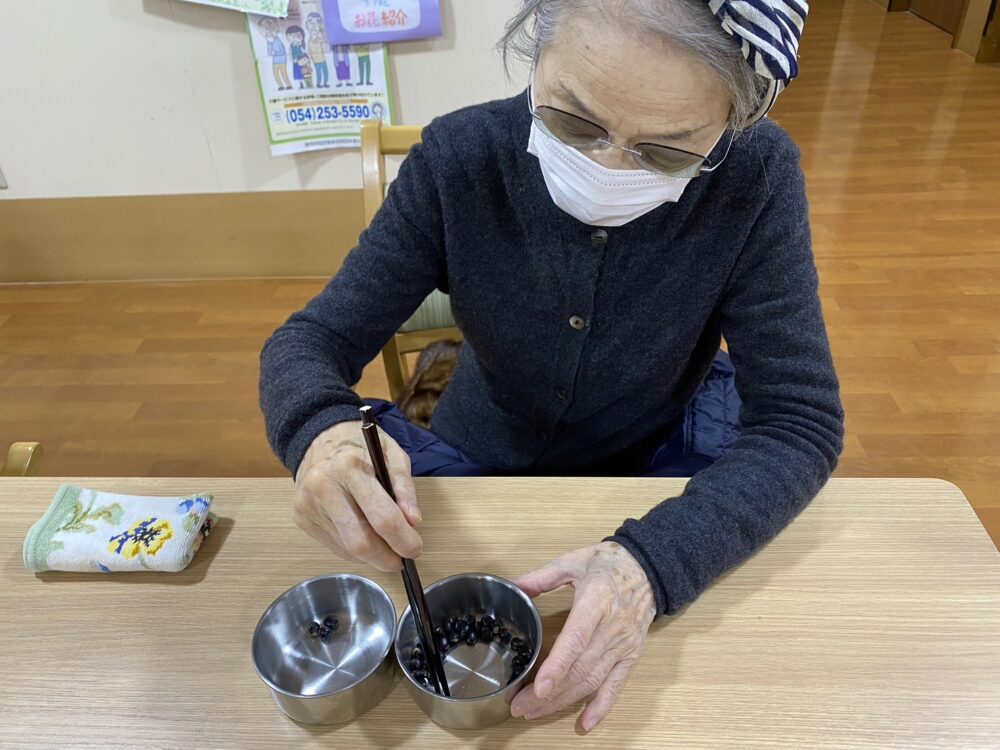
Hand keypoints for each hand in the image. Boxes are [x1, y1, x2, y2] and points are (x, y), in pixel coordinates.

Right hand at [293, 420, 421, 570]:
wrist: (318, 438)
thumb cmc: (360, 446)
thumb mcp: (391, 453)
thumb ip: (405, 487)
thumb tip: (413, 522)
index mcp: (350, 467)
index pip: (382, 517)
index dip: (403, 540)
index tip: (416, 549)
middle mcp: (324, 487)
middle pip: (361, 543)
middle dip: (387, 558)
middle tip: (403, 558)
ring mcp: (308, 506)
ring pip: (348, 550)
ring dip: (373, 555)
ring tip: (385, 543)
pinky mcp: (301, 518)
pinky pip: (335, 547)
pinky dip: (355, 550)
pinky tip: (363, 534)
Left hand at [510, 541, 655, 731]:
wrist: (649, 568)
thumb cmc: (609, 563)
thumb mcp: (573, 561)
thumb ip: (541, 577)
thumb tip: (512, 586)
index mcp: (596, 600)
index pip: (577, 638)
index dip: (558, 665)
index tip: (540, 687)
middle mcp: (612, 626)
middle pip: (580, 667)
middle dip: (549, 693)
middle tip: (520, 706)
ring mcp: (624, 644)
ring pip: (593, 680)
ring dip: (564, 701)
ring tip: (535, 713)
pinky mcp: (631, 654)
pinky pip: (616, 685)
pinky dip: (601, 707)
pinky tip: (585, 723)